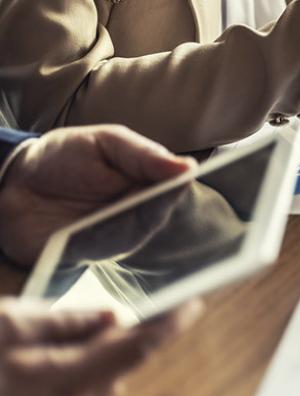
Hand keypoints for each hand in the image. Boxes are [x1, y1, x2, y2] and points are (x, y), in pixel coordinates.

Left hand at [0, 126, 195, 266]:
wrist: (14, 183)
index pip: (173, 185)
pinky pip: (100, 248)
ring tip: (120, 206)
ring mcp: (113, 235)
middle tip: (153, 191)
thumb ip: (143, 154)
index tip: (184, 176)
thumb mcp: (106, 142)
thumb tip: (187, 167)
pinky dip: (99, 239)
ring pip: (134, 233)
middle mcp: (136, 212)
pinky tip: (95, 227)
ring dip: (128, 224)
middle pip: (157, 213)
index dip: (179, 183)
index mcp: (146, 181)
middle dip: (157, 203)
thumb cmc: (64, 158)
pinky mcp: (86, 252)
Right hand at [0, 298, 200, 395]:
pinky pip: (79, 389)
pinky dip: (86, 364)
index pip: (140, 347)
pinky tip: (78, 344)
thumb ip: (67, 321)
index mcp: (69, 382)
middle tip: (166, 302)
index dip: (172, 322)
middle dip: (142, 334)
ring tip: (121, 318)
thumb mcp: (10, 324)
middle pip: (123, 364)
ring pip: (102, 377)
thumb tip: (112, 317)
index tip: (196, 301)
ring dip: (111, 350)